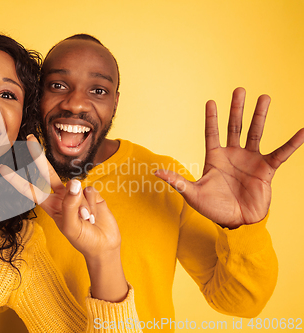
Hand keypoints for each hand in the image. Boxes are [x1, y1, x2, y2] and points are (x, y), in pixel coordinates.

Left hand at [0, 135, 120, 258]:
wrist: (104, 245)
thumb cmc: (83, 239)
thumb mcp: (71, 226)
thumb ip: (70, 205)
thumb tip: (75, 182)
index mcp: (50, 206)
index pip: (30, 189)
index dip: (16, 179)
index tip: (2, 168)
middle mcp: (61, 196)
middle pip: (47, 172)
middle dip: (38, 156)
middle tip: (28, 138)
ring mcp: (76, 193)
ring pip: (76, 188)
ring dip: (83, 206)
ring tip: (87, 221)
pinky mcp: (90, 192)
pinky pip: (89, 190)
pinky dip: (92, 203)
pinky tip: (95, 213)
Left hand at [154, 87, 303, 228]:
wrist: (236, 223)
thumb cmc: (213, 209)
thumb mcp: (192, 194)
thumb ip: (177, 181)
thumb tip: (155, 172)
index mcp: (214, 158)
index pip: (212, 133)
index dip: (211, 118)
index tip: (210, 101)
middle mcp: (232, 155)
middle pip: (234, 126)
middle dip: (236, 108)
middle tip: (239, 89)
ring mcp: (250, 160)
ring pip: (255, 132)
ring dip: (260, 116)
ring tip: (265, 97)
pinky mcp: (266, 169)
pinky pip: (280, 153)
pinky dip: (292, 143)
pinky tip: (302, 131)